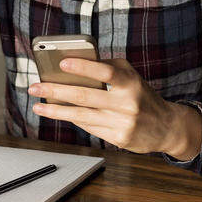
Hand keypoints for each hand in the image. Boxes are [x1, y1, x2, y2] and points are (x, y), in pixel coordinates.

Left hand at [28, 57, 201, 160]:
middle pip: (84, 96)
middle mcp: (127, 103)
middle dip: (55, 92)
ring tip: (38, 106)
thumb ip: (107, 68)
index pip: (105, 72)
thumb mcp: (130, 76)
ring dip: (55, 111)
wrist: (166, 128)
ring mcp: (122, 123)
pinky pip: (88, 127)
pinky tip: (58, 114)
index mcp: (131, 83)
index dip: (83, 67)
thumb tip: (73, 66)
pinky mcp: (118, 138)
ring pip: (81, 116)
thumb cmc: (141, 95)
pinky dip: (72, 119)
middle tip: (35, 87)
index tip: (62, 63)